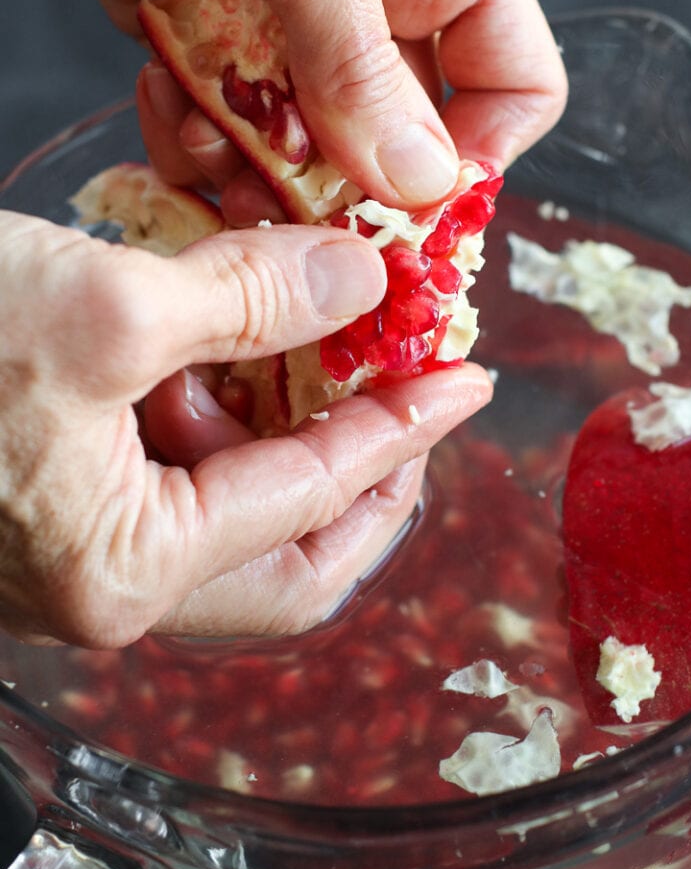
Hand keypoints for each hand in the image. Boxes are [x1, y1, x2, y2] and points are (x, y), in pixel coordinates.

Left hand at [0, 0, 566, 209]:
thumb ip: (358, 63)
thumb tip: (418, 182)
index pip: (512, 81)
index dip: (476, 155)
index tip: (411, 207)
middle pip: (397, 140)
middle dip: (343, 180)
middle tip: (288, 205)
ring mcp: (293, 25)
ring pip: (307, 150)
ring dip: (257, 166)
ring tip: (209, 141)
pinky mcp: (215, 45)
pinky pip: (227, 131)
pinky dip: (196, 137)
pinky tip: (164, 96)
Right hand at [0, 210, 491, 645]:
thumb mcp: (107, 309)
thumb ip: (249, 299)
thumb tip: (360, 283)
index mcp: (125, 571)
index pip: (309, 500)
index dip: (396, 429)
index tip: (462, 381)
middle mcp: (103, 586)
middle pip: (284, 555)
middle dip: (358, 475)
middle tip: (409, 405)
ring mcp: (73, 552)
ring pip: (226, 514)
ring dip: (277, 433)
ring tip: (303, 355)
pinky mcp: (50, 504)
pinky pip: (170, 481)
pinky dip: (212, 419)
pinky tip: (219, 354)